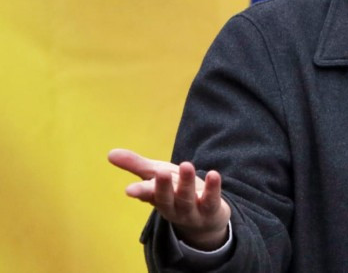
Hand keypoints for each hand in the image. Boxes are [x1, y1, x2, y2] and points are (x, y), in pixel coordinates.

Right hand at [108, 148, 230, 250]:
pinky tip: (213, 175)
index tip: (130, 190)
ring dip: (186, 183)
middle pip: (167, 199)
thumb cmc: (177, 191)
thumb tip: (110, 153)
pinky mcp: (211, 209)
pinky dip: (213, 189)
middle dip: (163, 187)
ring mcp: (192, 210)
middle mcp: (174, 207)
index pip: (148, 195)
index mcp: (158, 198)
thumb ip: (136, 165)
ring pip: (188, 199)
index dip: (140, 191)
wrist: (206, 217)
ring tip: (187, 165)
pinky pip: (212, 200)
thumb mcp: (157, 175)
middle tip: (160, 172)